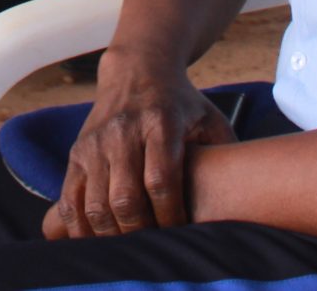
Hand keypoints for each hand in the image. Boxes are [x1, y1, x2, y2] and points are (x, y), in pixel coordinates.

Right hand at [44, 50, 234, 238]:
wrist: (137, 69)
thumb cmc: (181, 103)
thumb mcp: (211, 119)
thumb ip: (226, 154)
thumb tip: (245, 197)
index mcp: (160, 122)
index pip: (161, 180)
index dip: (171, 216)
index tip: (182, 233)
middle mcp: (123, 131)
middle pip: (126, 198)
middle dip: (142, 232)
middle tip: (157, 247)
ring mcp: (95, 143)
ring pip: (96, 204)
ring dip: (113, 235)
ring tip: (131, 247)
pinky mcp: (77, 153)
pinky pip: (71, 199)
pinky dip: (80, 226)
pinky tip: (98, 238)